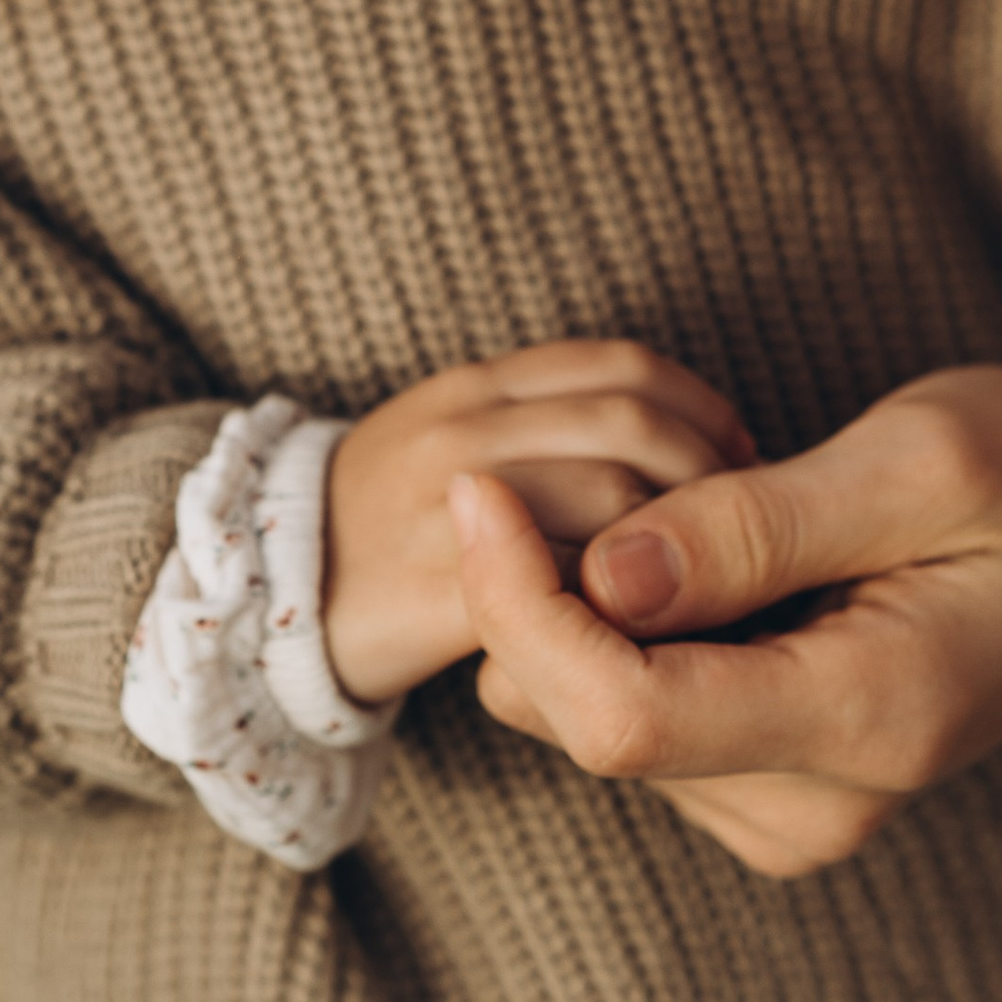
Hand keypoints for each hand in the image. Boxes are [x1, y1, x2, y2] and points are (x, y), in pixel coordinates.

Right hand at [323, 339, 750, 708]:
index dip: (700, 407)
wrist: (258, 601)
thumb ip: (539, 426)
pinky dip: (622, 608)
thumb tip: (665, 439)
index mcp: (476, 386)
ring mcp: (450, 503)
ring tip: (707, 590)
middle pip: (632, 426)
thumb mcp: (449, 443)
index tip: (740, 456)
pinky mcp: (439, 586)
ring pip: (612, 503)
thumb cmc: (379, 531)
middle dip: (709, 476)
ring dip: (680, 548)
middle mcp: (465, 428)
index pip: (621, 365)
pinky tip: (646, 636)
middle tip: (743, 531)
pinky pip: (564, 586)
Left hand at [450, 367, 1001, 924]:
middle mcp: (820, 801)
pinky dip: (611, 630)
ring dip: (571, 609)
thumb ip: (761, 526)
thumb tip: (599, 574)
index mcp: (868, 717)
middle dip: (529, 594)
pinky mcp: (765, 791)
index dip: (518, 605)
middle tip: (564, 467)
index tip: (479, 486)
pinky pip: (625, 712)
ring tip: (667, 508)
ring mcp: (791, 810)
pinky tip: (686, 560)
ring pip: (585, 719)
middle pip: (584, 722)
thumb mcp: (924, 459)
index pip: (621, 716)